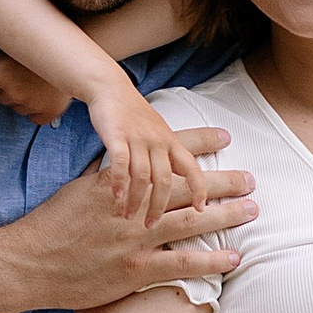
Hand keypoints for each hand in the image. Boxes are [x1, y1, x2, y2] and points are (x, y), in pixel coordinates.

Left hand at [0, 51, 70, 126]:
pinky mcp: (49, 112)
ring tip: (36, 84)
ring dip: (24, 100)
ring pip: (18, 108)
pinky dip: (39, 110)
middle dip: (8, 90)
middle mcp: (13, 89)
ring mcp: (31, 103)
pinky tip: (44, 96)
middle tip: (23, 77)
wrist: (75, 50)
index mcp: (0, 72)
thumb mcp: (14, 47)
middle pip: (1, 98)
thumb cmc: (42, 47)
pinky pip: (36, 118)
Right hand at [3, 128, 254, 312]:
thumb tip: (126, 167)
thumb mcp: (80, 190)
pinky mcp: (136, 269)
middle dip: (222, 181)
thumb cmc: (52, 225)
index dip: (197, 145)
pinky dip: (210, 259)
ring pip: (191, 222)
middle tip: (250, 178)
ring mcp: (136, 238)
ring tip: (252, 210)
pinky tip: (234, 256)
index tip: (224, 136)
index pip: (165, 158)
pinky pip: (182, 263)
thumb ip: (108, 179)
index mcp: (120, 183)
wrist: (30, 261)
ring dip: (226, 215)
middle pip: (186, 188)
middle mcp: (132, 207)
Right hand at [82, 81, 211, 224]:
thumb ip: (166, 157)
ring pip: (143, 176)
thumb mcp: (157, 134)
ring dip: (137, 200)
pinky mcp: (116, 135)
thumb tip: (179, 181)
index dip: (199, 188)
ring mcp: (137, 138)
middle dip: (160, 206)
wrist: (110, 87)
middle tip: (151, 225)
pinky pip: (120, 164)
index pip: (191, 168)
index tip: (202, 208)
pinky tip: (116, 198)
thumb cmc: (133, 115)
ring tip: (130, 218)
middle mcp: (158, 140)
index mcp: (170, 141)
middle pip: (165, 180)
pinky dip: (120, 183)